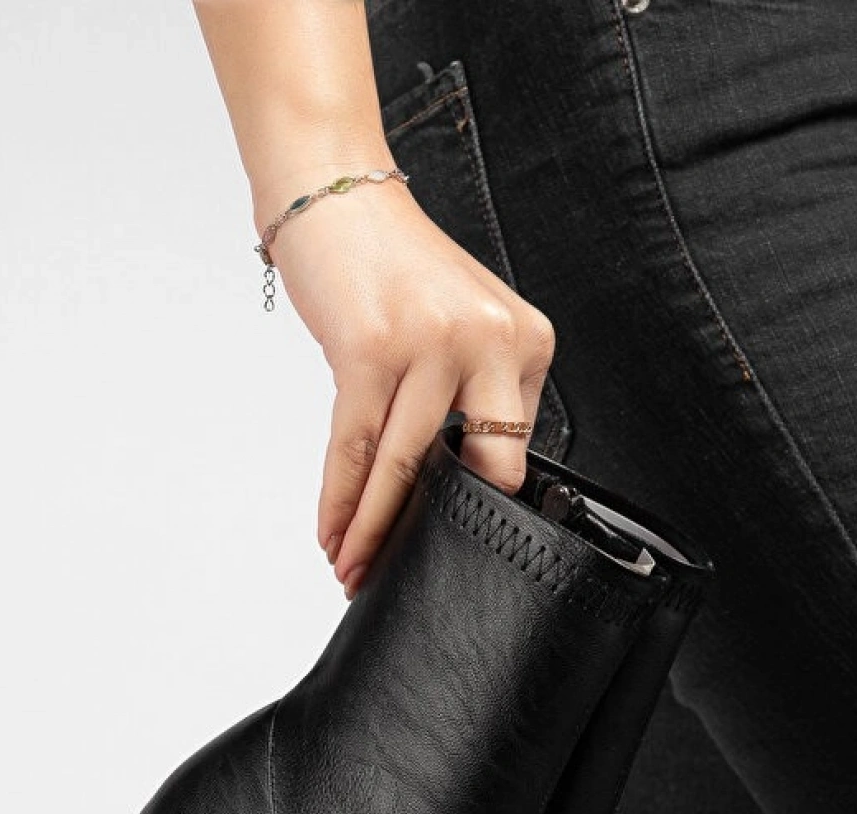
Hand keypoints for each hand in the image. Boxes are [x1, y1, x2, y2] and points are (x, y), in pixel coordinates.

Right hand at [262, 173, 555, 597]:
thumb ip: (479, 395)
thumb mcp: (465, 324)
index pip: (513, 452)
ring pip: (405, 469)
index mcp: (525, 340)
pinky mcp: (370, 349)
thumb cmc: (395, 266)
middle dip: (431, 538)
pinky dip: (339, 500)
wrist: (335, 192)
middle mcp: (489, 340)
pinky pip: (355, 448)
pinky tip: (332, 534)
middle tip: (401, 579)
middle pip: (469, 472)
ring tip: (354, 571)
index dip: (481, 512)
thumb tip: (465, 486)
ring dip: (372, 531)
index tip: (455, 552)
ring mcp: (430, 344)